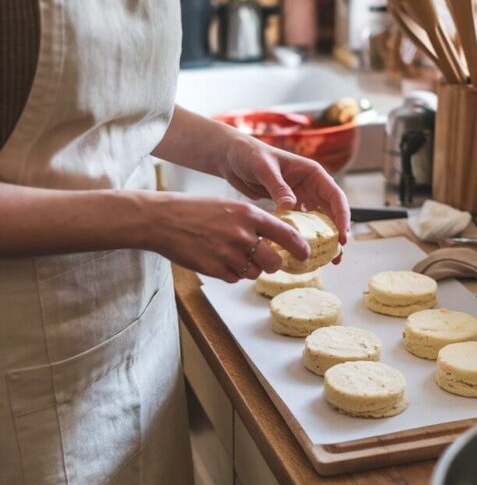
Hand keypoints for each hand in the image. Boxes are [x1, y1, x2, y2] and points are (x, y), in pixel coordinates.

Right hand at [145, 194, 310, 282]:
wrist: (164, 220)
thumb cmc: (196, 210)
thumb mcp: (230, 206)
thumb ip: (253, 221)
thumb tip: (274, 237)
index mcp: (249, 215)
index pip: (286, 234)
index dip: (299, 248)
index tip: (305, 255)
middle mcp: (243, 235)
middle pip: (273, 262)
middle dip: (273, 264)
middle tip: (267, 261)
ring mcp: (229, 253)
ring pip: (254, 272)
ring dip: (249, 268)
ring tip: (232, 254)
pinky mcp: (215, 269)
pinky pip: (235, 278)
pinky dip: (231, 273)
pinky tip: (218, 259)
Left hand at [221, 135, 350, 250]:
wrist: (233, 158)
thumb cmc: (249, 155)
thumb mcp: (264, 168)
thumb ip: (278, 186)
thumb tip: (291, 205)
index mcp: (312, 173)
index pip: (335, 197)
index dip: (342, 217)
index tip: (342, 237)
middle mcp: (311, 186)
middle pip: (331, 213)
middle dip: (337, 234)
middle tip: (336, 256)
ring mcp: (300, 198)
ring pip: (319, 222)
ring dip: (323, 239)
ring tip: (326, 260)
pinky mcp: (288, 208)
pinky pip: (301, 225)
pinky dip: (304, 238)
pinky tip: (302, 251)